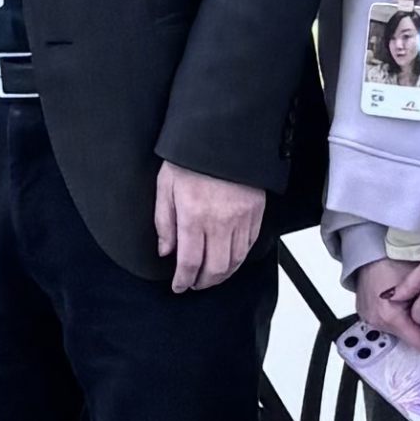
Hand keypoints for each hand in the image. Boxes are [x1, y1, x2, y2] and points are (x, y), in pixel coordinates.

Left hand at [153, 162, 266, 296]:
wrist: (222, 135)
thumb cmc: (190, 157)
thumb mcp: (165, 186)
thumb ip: (164, 222)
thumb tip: (166, 251)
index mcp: (194, 216)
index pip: (189, 262)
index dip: (183, 280)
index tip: (178, 286)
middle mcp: (220, 222)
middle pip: (216, 268)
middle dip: (203, 283)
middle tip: (194, 284)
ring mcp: (242, 219)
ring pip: (235, 260)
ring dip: (222, 274)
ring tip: (210, 276)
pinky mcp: (256, 213)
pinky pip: (249, 245)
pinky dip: (239, 258)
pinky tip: (229, 259)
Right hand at [346, 254, 419, 345]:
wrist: (369, 251)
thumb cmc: (394, 262)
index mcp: (391, 316)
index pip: (419, 343)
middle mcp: (378, 321)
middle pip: (408, 338)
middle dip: (419, 329)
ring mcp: (368, 319)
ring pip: (396, 331)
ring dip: (406, 323)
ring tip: (410, 304)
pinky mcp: (363, 314)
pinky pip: (384, 322)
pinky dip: (393, 317)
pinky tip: (397, 303)